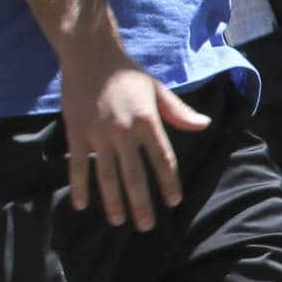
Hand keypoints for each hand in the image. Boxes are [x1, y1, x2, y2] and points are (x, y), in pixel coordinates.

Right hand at [61, 14, 211, 230]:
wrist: (90, 54)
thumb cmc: (127, 73)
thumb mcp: (157, 89)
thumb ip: (178, 112)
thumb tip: (205, 124)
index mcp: (149, 121)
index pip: (163, 159)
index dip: (169, 183)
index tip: (174, 202)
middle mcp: (125, 130)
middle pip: (136, 175)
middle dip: (141, 203)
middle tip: (146, 227)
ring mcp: (100, 133)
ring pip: (108, 175)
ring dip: (113, 201)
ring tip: (118, 222)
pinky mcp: (77, 132)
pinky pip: (79, 164)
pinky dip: (79, 186)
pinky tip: (82, 205)